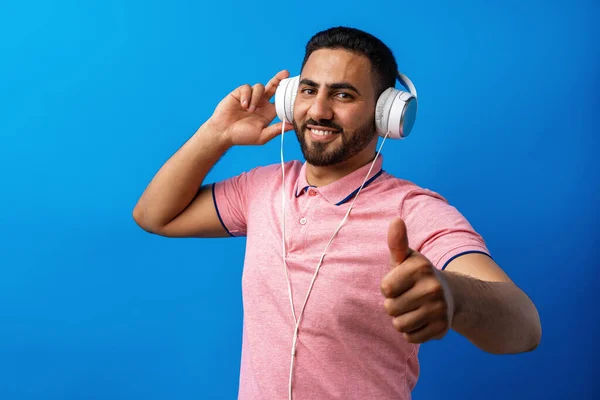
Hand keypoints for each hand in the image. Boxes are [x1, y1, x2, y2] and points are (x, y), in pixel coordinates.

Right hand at [207, 70, 293, 145]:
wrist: (223, 132)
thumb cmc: (242, 136)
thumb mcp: (262, 135)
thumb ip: (277, 129)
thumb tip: (293, 126)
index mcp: (268, 112)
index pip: (280, 100)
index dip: (286, 94)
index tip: (294, 89)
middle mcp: (261, 102)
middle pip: (273, 87)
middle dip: (279, 79)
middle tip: (286, 74)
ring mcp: (250, 97)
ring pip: (260, 87)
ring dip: (256, 98)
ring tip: (249, 110)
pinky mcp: (240, 93)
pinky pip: (247, 88)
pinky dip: (247, 96)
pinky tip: (243, 105)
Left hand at [381, 218, 454, 343]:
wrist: (449, 294)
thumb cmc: (417, 275)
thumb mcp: (406, 258)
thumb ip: (397, 242)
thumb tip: (395, 220)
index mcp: (421, 267)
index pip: (385, 288)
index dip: (389, 287)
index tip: (401, 281)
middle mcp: (433, 288)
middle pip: (390, 308)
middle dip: (394, 304)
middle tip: (409, 296)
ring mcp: (439, 309)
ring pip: (399, 325)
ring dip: (402, 319)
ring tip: (414, 308)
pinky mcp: (442, 329)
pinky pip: (411, 337)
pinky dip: (413, 331)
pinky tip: (422, 319)